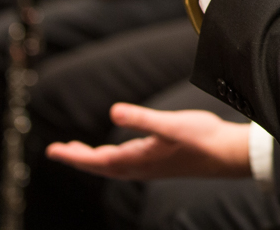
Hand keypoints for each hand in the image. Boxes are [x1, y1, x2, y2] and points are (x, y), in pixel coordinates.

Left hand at [45, 103, 249, 179]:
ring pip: (112, 166)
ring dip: (93, 159)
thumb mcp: (170, 124)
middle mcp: (140, 167)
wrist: (227, 155)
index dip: (73, 156)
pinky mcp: (159, 163)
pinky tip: (116, 152)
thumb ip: (141, 119)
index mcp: (138, 160)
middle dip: (78, 158)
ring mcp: (149, 167)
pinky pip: (125, 164)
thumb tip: (112, 112)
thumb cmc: (202, 139)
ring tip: (79, 151)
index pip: (96, 160)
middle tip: (57, 150)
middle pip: (100, 166)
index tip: (52, 151)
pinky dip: (111, 158)